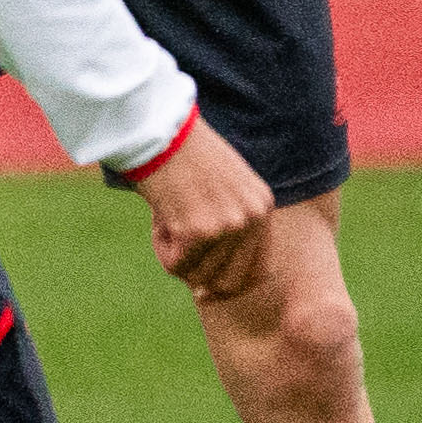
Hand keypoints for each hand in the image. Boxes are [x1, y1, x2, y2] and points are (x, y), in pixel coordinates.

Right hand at [121, 113, 279, 296]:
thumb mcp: (227, 185)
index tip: (209, 289)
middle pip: (229, 281)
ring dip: (177, 256)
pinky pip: (175, 263)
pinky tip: (159, 216)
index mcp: (262, 207)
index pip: (259, 269)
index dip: (232, 284)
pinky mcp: (197, 232)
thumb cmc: (187, 154)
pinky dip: (161, 246)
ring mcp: (226, 227)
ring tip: (167, 219)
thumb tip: (212, 283)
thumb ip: (229, 224)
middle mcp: (250, 220)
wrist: (163, 133)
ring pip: (198, 274)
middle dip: (202, 281)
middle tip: (180, 265)